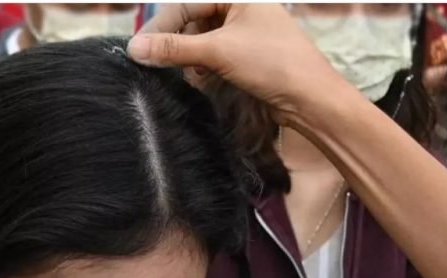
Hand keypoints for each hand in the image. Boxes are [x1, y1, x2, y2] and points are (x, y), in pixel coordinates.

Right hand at [127, 4, 352, 124]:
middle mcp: (244, 9)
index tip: (141, 48)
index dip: (163, 25)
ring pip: (205, 39)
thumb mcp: (218, 52)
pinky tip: (207, 79)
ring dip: (193, 58)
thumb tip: (135, 48)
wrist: (311, 98)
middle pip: (195, 19)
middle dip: (180, 43)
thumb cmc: (272, 64)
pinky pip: (218, 54)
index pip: (188, 2)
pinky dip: (208, 66)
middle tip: (162, 64)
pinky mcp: (251, 55)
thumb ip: (175, 48)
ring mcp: (249, 32)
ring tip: (193, 74)